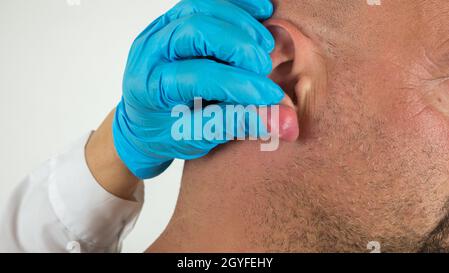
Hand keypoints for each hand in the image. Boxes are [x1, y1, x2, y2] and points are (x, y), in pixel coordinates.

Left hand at [113, 0, 283, 178]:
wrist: (143, 121)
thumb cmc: (165, 132)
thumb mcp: (195, 138)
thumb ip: (234, 124)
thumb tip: (280, 121)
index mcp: (150, 87)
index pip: (200, 77)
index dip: (240, 85)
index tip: (271, 96)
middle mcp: (149, 53)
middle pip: (196, 31)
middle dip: (238, 45)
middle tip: (264, 66)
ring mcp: (159, 31)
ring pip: (200, 7)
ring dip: (238, 21)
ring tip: (265, 43)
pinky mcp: (173, 20)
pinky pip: (205, 1)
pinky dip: (235, 5)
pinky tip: (260, 13)